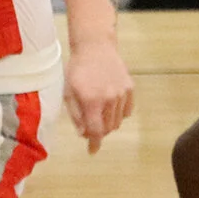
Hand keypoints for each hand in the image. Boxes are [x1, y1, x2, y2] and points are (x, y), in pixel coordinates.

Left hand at [62, 37, 135, 153]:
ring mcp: (122, 93)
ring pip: (118, 121)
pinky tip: (110, 104)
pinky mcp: (130, 88)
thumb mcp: (68, 92)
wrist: (95, 46)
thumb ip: (76, 115)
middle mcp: (109, 99)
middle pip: (108, 129)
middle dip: (98, 131)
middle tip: (90, 123)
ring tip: (98, 110)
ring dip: (108, 122)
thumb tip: (84, 134)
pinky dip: (119, 113)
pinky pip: (127, 111)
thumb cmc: (77, 69)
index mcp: (91, 101)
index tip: (92, 151)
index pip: (96, 131)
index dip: (94, 143)